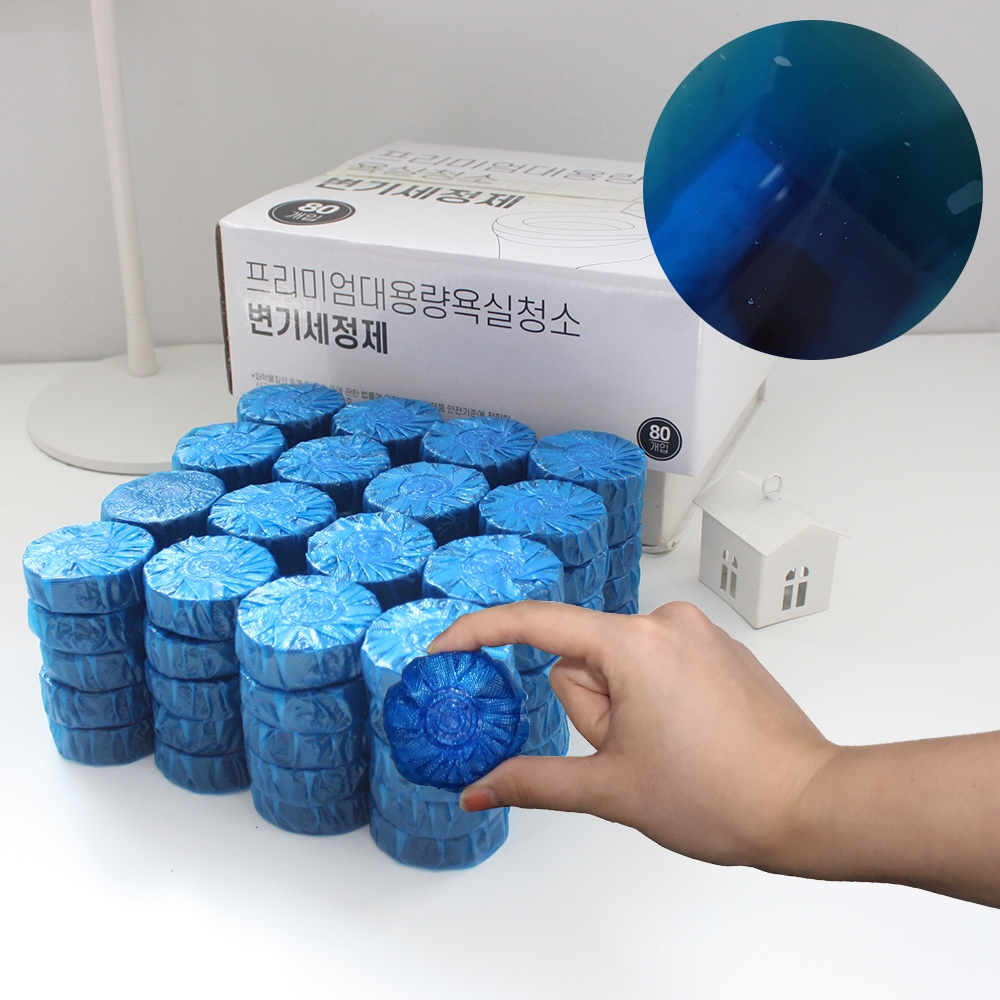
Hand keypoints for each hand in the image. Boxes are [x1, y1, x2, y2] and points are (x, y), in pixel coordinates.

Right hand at [428, 600, 835, 869]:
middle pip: (583, 659)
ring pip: (619, 665)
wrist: (808, 805)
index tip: (445, 647)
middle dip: (590, 709)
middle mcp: (666, 622)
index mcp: (634, 645)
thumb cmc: (724, 794)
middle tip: (630, 753)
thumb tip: (482, 788)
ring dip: (620, 707)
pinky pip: (654, 663)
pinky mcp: (715, 648)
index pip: (535, 625)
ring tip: (666, 749)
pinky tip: (684, 737)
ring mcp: (696, 633)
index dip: (480, 633)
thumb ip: (534, 781)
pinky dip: (650, 698)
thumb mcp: (611, 789)